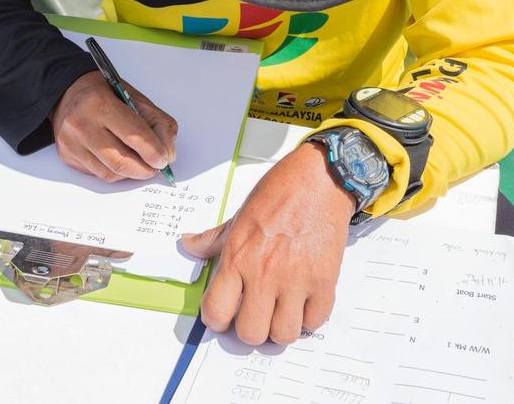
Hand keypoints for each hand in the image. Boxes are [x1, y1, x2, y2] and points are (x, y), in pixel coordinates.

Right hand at [51, 71, 177, 181]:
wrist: (68, 91)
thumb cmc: (105, 94)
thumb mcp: (137, 99)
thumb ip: (159, 124)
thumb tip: (167, 155)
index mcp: (100, 103)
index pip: (134, 135)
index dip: (154, 152)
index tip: (164, 159)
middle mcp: (81, 124)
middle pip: (120, 161)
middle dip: (145, 169)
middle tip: (155, 166)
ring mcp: (71, 142)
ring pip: (110, 172)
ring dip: (131, 172)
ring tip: (140, 163)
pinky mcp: (67, 155)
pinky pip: (98, 173)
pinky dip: (115, 171)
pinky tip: (120, 158)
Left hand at [182, 142, 355, 344]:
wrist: (320, 179)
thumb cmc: (279, 193)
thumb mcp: (239, 216)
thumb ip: (213, 239)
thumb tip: (188, 245)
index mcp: (237, 258)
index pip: (216, 311)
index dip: (218, 319)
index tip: (225, 314)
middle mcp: (264, 273)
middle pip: (250, 334)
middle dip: (251, 329)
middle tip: (255, 314)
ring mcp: (296, 280)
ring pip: (283, 335)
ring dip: (281, 327)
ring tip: (281, 311)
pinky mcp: (324, 282)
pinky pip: (314, 322)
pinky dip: (309, 318)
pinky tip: (303, 301)